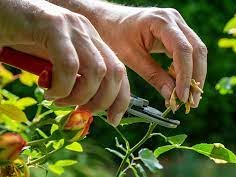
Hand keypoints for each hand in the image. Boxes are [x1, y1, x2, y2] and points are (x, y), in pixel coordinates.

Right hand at [0, 0, 129, 125]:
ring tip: (59, 100)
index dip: (120, 99)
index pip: (118, 71)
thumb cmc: (25, 40)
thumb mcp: (56, 62)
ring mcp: (72, 27)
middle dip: (101, 101)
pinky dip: (62, 86)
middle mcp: (87, 32)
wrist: (1, 11)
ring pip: (96, 71)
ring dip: (79, 96)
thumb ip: (74, 77)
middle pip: (114, 73)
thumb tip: (86, 105)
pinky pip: (69, 65)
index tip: (113, 119)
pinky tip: (48, 90)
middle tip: (79, 110)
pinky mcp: (54, 26)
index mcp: (92, 41)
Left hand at [93, 4, 206, 106]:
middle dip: (196, 78)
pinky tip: (182, 86)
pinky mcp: (177, 32)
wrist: (109, 20)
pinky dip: (188, 70)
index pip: (182, 50)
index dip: (185, 76)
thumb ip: (153, 75)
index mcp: (161, 21)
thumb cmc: (115, 35)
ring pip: (197, 51)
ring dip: (196, 76)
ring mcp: (177, 24)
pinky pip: (189, 52)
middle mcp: (174, 19)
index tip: (182, 97)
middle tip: (192, 103)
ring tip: (189, 99)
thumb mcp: (131, 57)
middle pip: (197, 50)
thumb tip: (172, 96)